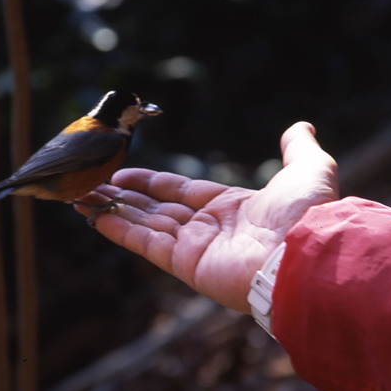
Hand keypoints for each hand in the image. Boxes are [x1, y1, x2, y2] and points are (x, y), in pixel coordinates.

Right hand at [80, 122, 338, 311]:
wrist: (306, 255)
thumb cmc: (308, 214)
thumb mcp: (310, 169)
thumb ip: (298, 149)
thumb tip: (301, 127)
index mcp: (233, 207)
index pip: (182, 192)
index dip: (152, 183)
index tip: (123, 173)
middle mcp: (210, 228)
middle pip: (158, 209)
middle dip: (124, 197)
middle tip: (91, 183)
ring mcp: (196, 247)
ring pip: (145, 224)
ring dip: (112, 209)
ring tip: (80, 196)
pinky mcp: (185, 263)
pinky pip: (145, 242)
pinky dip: (118, 229)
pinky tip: (92, 215)